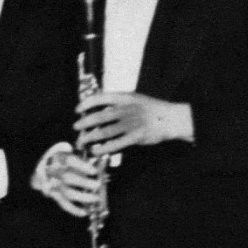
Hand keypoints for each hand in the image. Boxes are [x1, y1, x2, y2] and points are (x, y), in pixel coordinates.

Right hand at [35, 150, 102, 217]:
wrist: (45, 167)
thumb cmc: (65, 161)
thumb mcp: (73, 155)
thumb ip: (86, 161)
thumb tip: (103, 169)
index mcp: (59, 158)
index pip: (70, 161)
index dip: (82, 167)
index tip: (94, 172)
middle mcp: (53, 171)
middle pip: (67, 177)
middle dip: (84, 182)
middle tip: (98, 185)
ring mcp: (52, 184)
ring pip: (67, 192)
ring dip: (83, 197)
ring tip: (96, 198)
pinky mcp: (52, 194)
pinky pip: (63, 203)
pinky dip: (74, 209)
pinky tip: (84, 212)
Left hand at [74, 92, 192, 155]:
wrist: (172, 118)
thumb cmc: (151, 109)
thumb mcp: (134, 99)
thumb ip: (117, 102)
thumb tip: (97, 109)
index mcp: (125, 98)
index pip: (100, 97)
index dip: (86, 103)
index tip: (78, 110)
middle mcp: (126, 109)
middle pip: (99, 117)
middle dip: (84, 123)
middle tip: (76, 127)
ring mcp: (131, 123)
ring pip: (104, 132)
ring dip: (90, 137)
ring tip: (82, 141)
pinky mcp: (136, 136)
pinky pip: (116, 143)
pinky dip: (104, 148)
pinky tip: (96, 150)